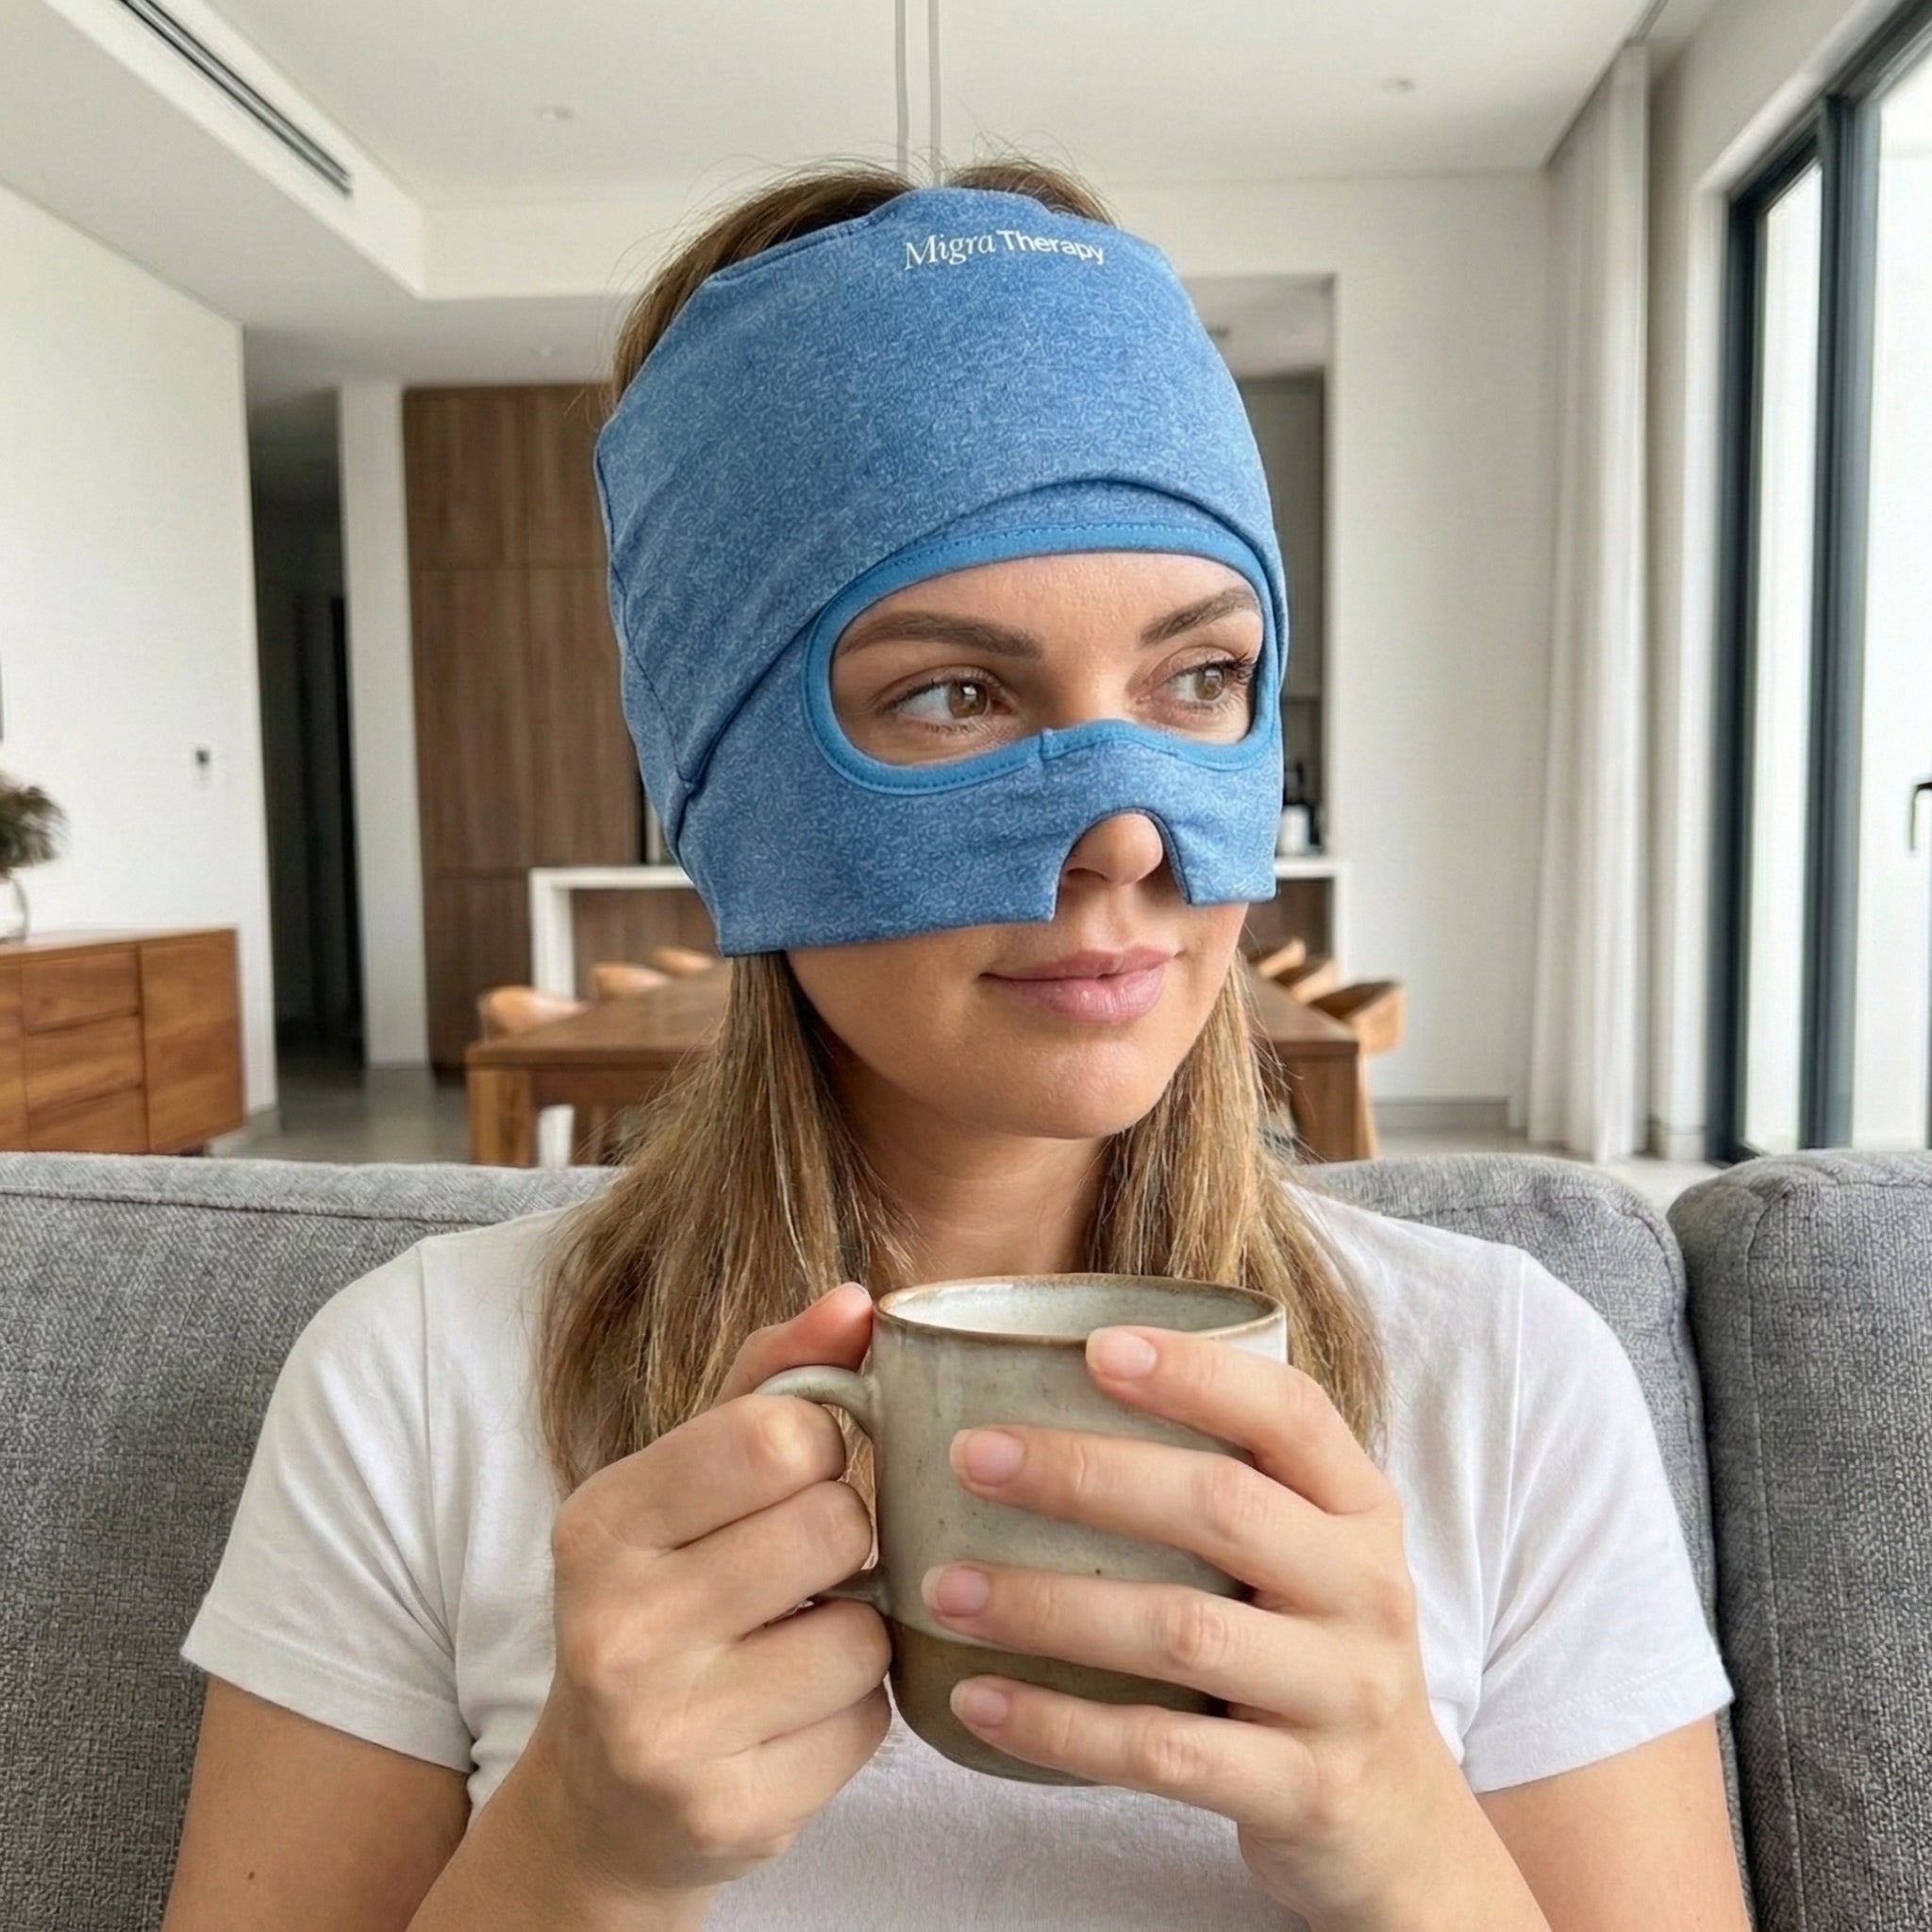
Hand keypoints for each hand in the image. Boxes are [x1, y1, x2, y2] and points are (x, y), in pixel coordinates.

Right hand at [518, 1282, 892, 1908]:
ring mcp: (666, 1730)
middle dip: (845, 1538)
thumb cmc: (669, 1597)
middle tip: (802, 1567)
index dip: (823, 1447)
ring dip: (856, 1631)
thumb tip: (859, 1301)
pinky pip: (867, 1724)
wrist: (605, 1797)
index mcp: (601, 1521)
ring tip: (795, 1641)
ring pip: (864, 1633)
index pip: (778, 1434)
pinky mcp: (728, 1813)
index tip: (798, 1474)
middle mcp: (615, 1625)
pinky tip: (792, 1713)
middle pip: (832, 1526)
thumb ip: (775, 1377)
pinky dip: (852, 1713)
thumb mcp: (692, 1479)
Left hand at [917, 1325, 1467, 1929]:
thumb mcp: (1302, 1552)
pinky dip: (1060, 1726)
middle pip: (1221, 1509)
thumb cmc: (1306, 1648)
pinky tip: (976, 1699)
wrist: (1398, 1821)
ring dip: (1050, 1605)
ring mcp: (1342, 1694)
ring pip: (1183, 1631)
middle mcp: (1364, 1588)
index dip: (1195, 1373)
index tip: (1092, 1346)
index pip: (1289, 1412)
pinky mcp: (1302, 1791)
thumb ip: (1215, 1483)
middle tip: (972, 1457)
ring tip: (947, 1587)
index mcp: (1358, 1506)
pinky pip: (1163, 1754)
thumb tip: (1033, 1397)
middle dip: (1085, 1475)